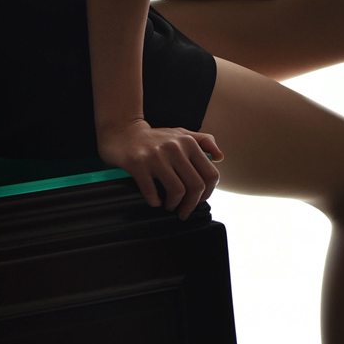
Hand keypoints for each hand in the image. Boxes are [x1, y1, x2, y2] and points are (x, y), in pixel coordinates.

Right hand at [99, 119, 223, 218]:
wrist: (122, 131)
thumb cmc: (155, 138)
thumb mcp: (181, 134)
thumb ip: (204, 142)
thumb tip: (220, 157)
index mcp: (189, 142)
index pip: (210, 174)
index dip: (208, 194)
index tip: (199, 201)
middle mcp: (175, 148)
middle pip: (196, 186)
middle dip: (191, 205)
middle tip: (184, 212)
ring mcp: (156, 156)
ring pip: (177, 191)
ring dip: (174, 205)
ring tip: (169, 206)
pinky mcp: (137, 164)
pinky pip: (152, 192)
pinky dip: (155, 202)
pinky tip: (155, 201)